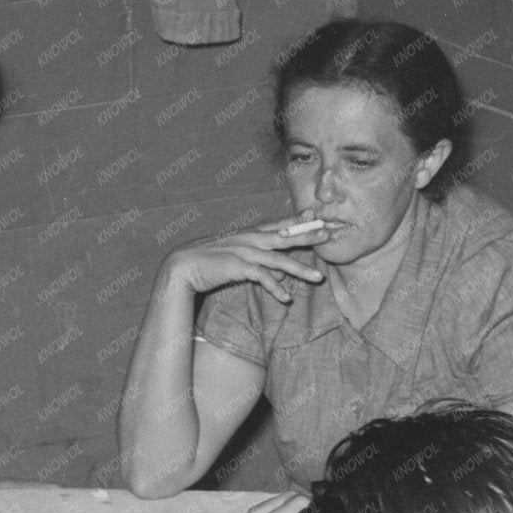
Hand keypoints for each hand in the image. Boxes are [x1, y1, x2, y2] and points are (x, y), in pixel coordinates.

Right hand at [164, 216, 343, 307]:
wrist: (182, 267)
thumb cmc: (212, 264)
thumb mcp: (240, 261)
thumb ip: (263, 266)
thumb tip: (283, 277)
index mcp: (250, 233)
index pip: (280, 224)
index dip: (299, 219)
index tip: (317, 214)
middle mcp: (250, 239)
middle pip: (286, 236)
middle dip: (309, 235)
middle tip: (330, 234)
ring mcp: (244, 251)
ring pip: (278, 260)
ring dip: (300, 269)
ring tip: (319, 278)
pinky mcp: (237, 267)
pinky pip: (261, 278)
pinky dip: (275, 288)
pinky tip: (286, 298)